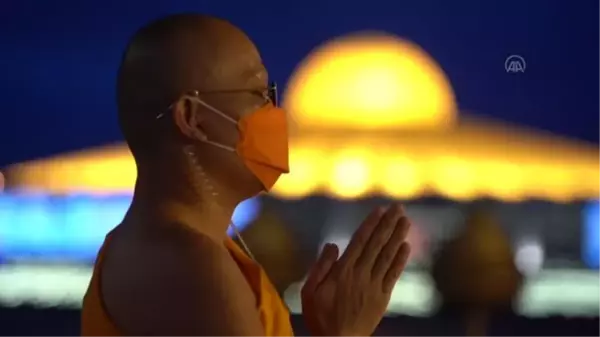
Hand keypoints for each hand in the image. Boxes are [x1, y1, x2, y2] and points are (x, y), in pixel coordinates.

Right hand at [301, 204, 410, 336]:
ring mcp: (374, 286)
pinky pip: (393, 274)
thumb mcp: (309, 292)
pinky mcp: (382, 297)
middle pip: (377, 244)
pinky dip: (400, 259)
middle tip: (398, 207)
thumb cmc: (320, 317)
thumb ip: (320, 267)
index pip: (360, 241)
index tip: (380, 210)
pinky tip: (406, 246)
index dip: (372, 224)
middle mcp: (361, 274)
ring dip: (398, 236)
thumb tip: (333, 245)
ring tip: (406, 220)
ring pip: (388, 255)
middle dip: (388, 224)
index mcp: (343, 271)